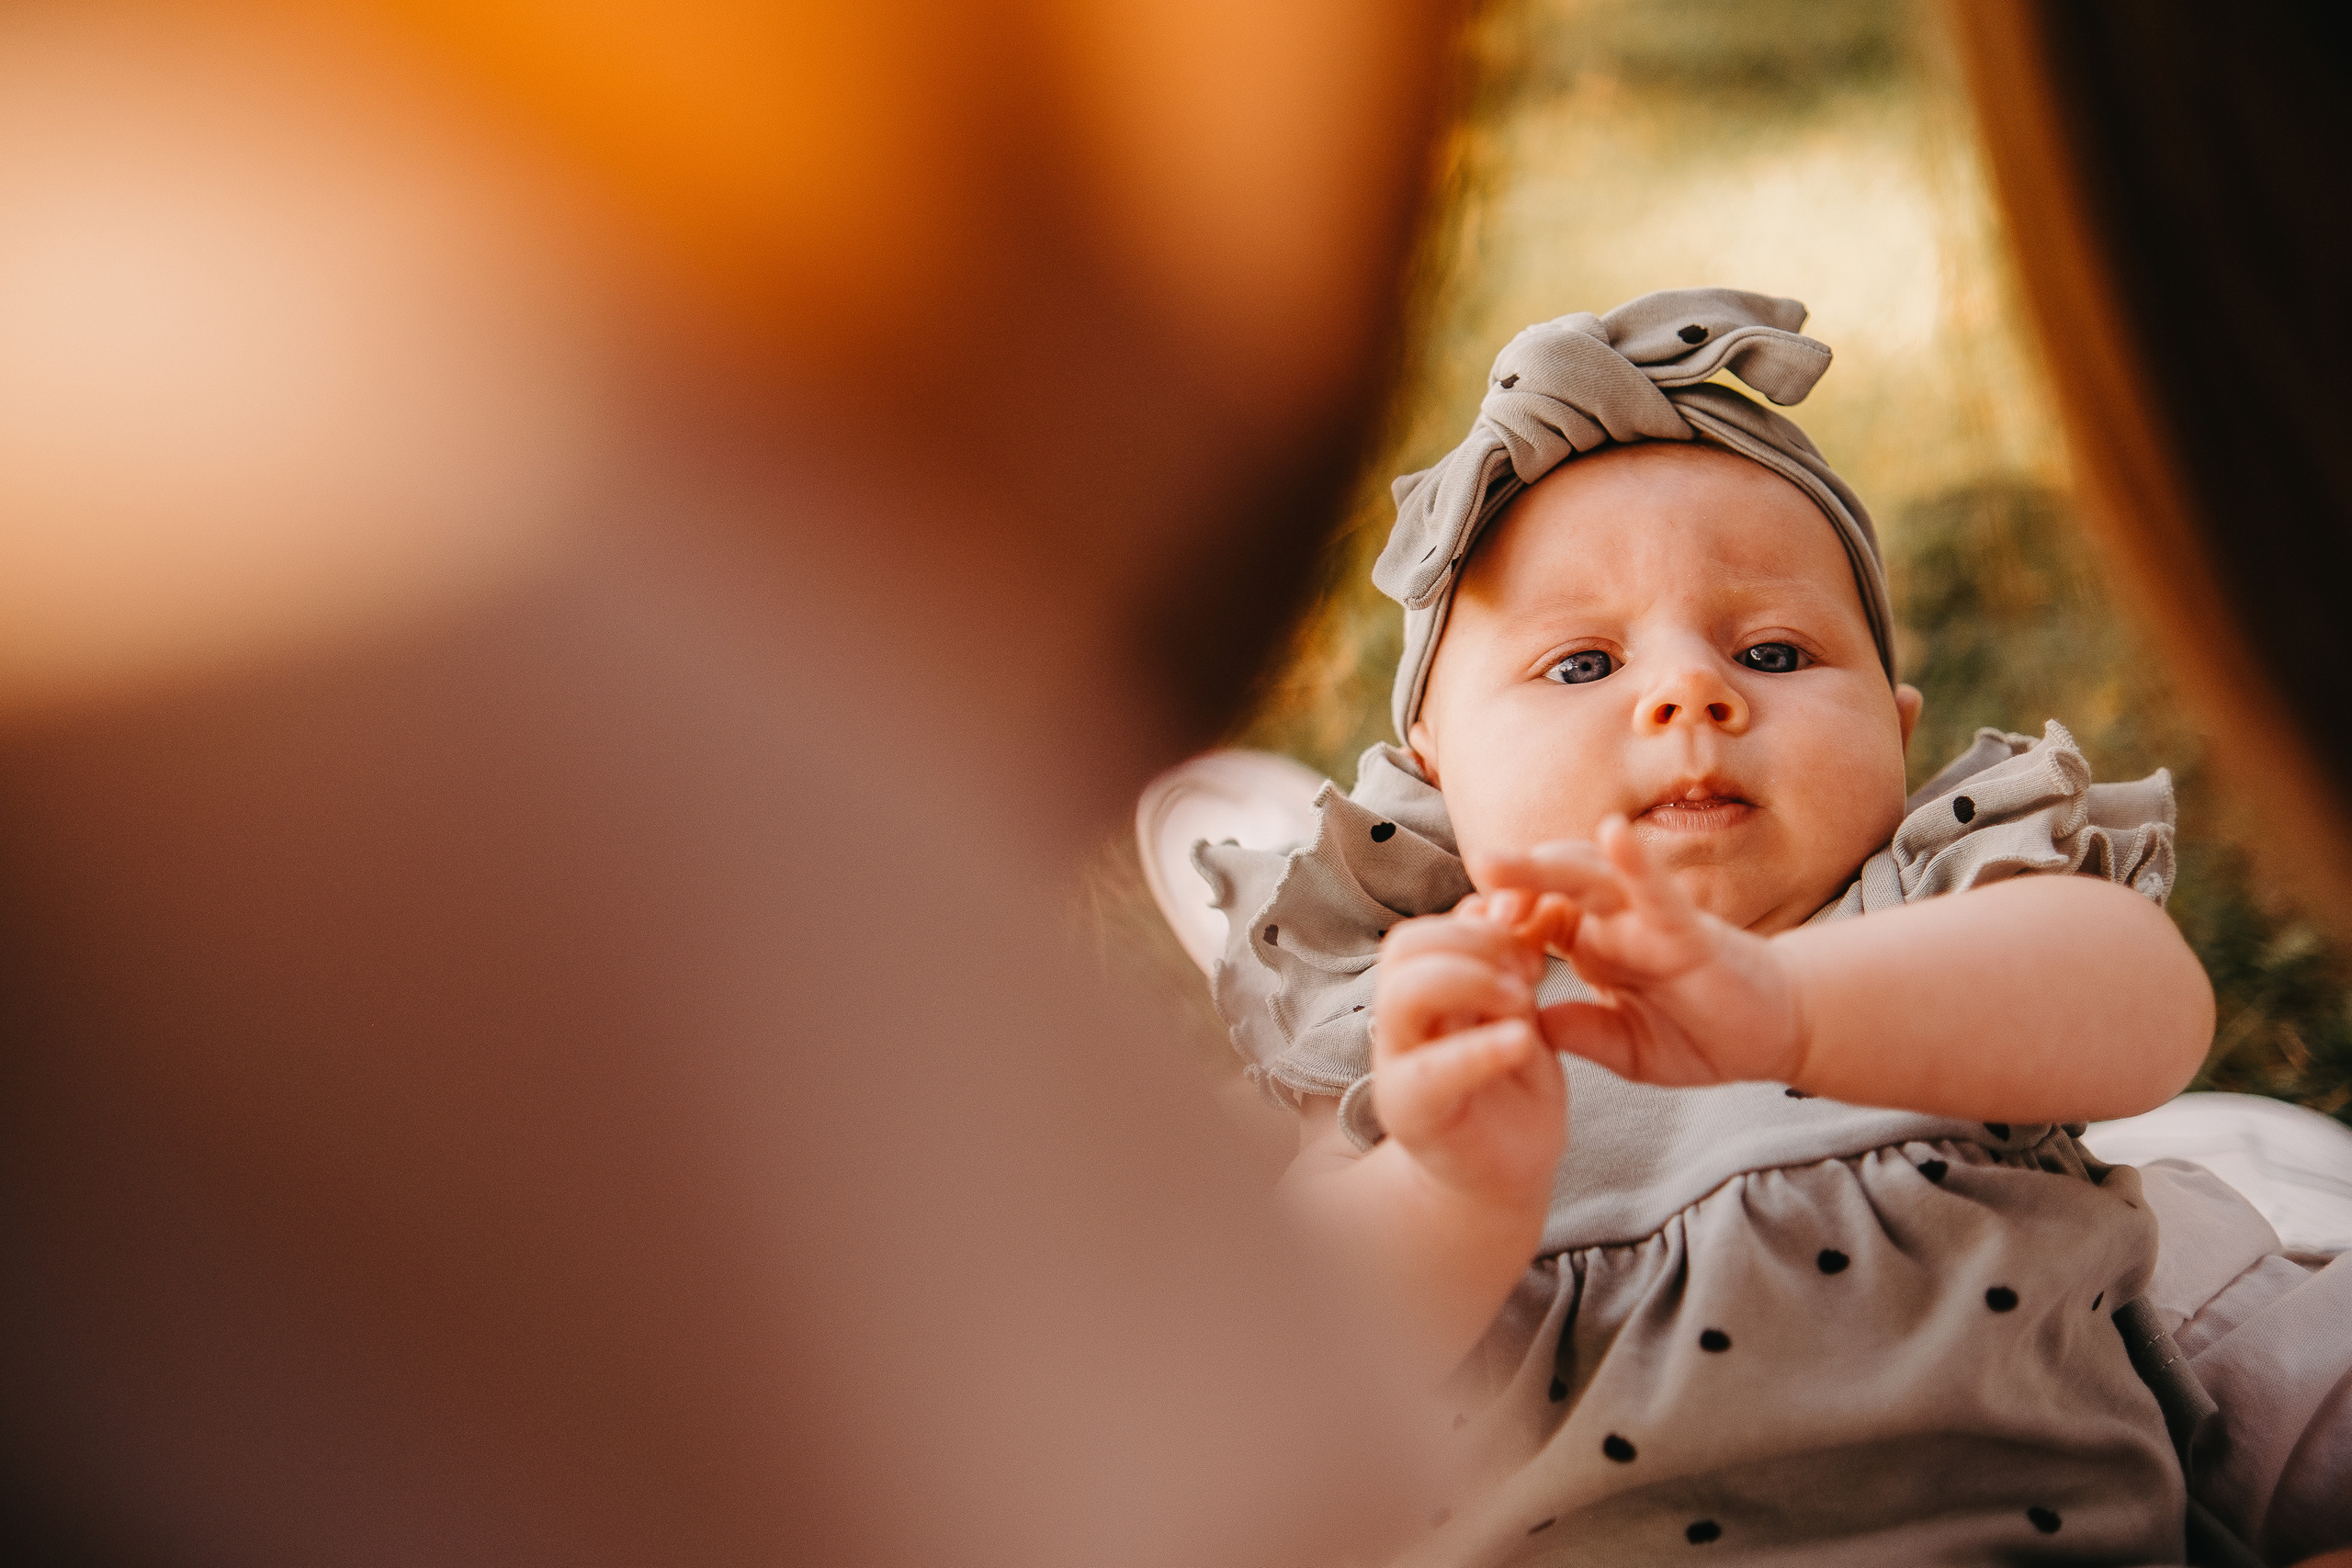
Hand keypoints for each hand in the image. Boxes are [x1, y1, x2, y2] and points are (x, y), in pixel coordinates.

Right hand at [1370, 892, 1573, 1209]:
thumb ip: (1511, 964)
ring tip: (1523, 1000)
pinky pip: (1433, 1071)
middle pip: (1403, 948)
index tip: (1532, 940)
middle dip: (1470, 943)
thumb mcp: (1518, 1014)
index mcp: (1422, 993)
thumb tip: (1512, 898)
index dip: (1478, 921)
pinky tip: (1521, 1041)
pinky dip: (1478, 1049)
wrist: (1508, 1171)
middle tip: (1529, 966)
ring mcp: (1399, 1067)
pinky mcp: (1414, 1114)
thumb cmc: (1511, 1087)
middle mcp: (1399, 1024)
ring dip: (1468, 980)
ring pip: (1402, 995)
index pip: (1424, 931)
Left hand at [1474, 815, 1807, 1088]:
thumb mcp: (1626, 1048)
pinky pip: (1660, 891)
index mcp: (1596, 948)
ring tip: (1500, 857)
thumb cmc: (1702, 1034)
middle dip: (1513, 877)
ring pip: (1593, 879)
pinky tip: (1613, 834)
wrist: (1775, 1036)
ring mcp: (1652, 921)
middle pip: (1556, 888)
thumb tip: (1525, 1026)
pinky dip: (1637, 862)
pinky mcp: (1691, 931)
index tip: (1463, 931)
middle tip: (1472, 868)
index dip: (1504, 921)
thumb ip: (1580, 1034)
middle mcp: (1618, 924)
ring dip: (1548, 863)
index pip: (1538, 921)